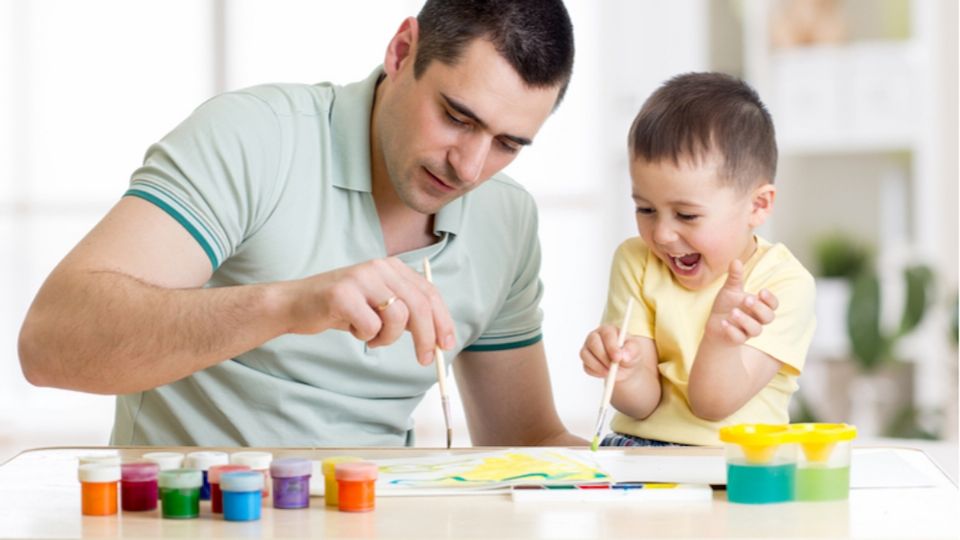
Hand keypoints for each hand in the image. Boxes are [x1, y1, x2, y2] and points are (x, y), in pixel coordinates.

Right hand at [285, 257, 454, 364]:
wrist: (294, 303)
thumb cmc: (340, 308)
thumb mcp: (377, 304)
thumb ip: (406, 313)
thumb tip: (438, 338)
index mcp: (392, 267)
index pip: (429, 293)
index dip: (442, 321)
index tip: (446, 345)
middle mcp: (379, 267)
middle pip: (419, 306)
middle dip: (426, 337)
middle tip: (425, 360)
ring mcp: (361, 278)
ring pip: (397, 317)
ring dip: (387, 338)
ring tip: (370, 336)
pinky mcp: (343, 293)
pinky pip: (371, 326)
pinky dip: (365, 336)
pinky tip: (351, 328)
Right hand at [579, 324, 645, 381]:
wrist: (625, 365)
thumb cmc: (629, 353)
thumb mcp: (635, 350)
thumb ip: (631, 350)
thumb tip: (623, 356)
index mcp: (607, 330)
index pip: (607, 335)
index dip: (611, 347)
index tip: (618, 358)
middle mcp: (595, 336)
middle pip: (593, 343)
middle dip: (603, 356)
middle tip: (613, 367)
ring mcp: (588, 348)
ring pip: (586, 355)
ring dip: (599, 366)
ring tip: (611, 372)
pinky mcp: (586, 361)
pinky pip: (586, 367)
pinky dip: (596, 372)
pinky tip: (605, 373)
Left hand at [705, 259, 778, 344]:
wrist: (714, 324)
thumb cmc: (727, 306)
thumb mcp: (730, 290)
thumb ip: (735, 277)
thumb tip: (736, 260)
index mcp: (759, 306)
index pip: (773, 305)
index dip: (770, 300)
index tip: (762, 291)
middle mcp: (756, 319)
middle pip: (768, 318)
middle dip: (759, 309)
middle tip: (747, 300)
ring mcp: (747, 331)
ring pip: (756, 330)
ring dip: (745, 320)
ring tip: (733, 312)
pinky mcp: (736, 339)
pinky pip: (739, 338)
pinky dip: (732, 331)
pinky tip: (724, 323)